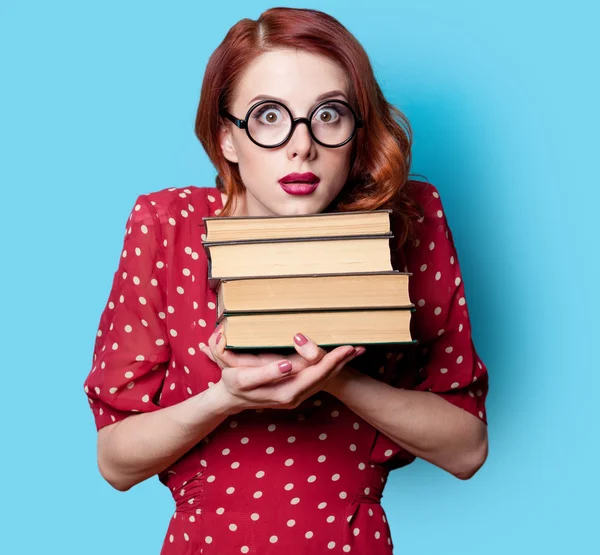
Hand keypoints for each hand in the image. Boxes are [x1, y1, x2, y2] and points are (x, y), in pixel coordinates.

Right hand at [199, 326, 365, 412]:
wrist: (230, 397)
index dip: (328, 360)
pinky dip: (333, 367)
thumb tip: (287, 365)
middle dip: (341, 361)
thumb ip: (265, 372)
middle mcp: (296, 396)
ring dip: (341, 364)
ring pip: (324, 379)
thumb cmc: (234, 382)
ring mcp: (298, 394)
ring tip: (357, 350)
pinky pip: (319, 379)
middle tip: (355, 345)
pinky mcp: (297, 390)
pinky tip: (343, 357)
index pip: (313, 375)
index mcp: (285, 392)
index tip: (342, 348)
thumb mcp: (243, 377)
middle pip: (324, 377)